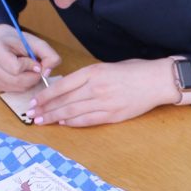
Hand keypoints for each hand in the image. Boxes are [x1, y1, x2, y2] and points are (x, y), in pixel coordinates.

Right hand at [0, 24, 60, 92]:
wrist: (4, 42)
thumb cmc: (20, 42)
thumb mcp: (38, 43)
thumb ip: (49, 55)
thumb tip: (46, 73)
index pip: (16, 68)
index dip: (30, 66)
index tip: (35, 60)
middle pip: (17, 80)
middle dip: (32, 76)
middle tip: (36, 69)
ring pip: (17, 87)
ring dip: (29, 81)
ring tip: (29, 70)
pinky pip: (13, 91)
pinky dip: (23, 85)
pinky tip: (22, 75)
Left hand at [28, 58, 179, 126]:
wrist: (158, 81)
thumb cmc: (135, 70)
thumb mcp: (108, 66)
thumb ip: (89, 76)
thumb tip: (70, 88)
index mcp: (94, 72)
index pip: (62, 86)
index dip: (46, 95)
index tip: (34, 101)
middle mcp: (97, 88)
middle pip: (64, 101)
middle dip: (45, 109)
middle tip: (32, 115)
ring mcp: (105, 103)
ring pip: (73, 112)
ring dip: (55, 118)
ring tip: (42, 121)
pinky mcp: (113, 115)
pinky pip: (88, 120)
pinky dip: (73, 123)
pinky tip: (63, 123)